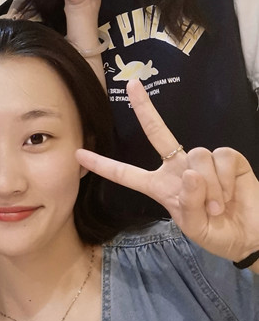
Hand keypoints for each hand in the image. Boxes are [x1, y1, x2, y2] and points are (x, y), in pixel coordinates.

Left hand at [76, 78, 258, 263]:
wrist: (251, 236)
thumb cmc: (217, 233)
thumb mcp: (195, 227)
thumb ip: (188, 204)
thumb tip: (190, 173)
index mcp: (160, 186)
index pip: (126, 174)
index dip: (103, 165)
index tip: (78, 153)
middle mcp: (178, 167)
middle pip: (157, 132)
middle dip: (144, 108)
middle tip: (132, 84)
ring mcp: (202, 160)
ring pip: (196, 156)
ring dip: (210, 187)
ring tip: (218, 205)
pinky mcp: (227, 158)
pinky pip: (220, 158)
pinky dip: (226, 181)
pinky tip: (231, 194)